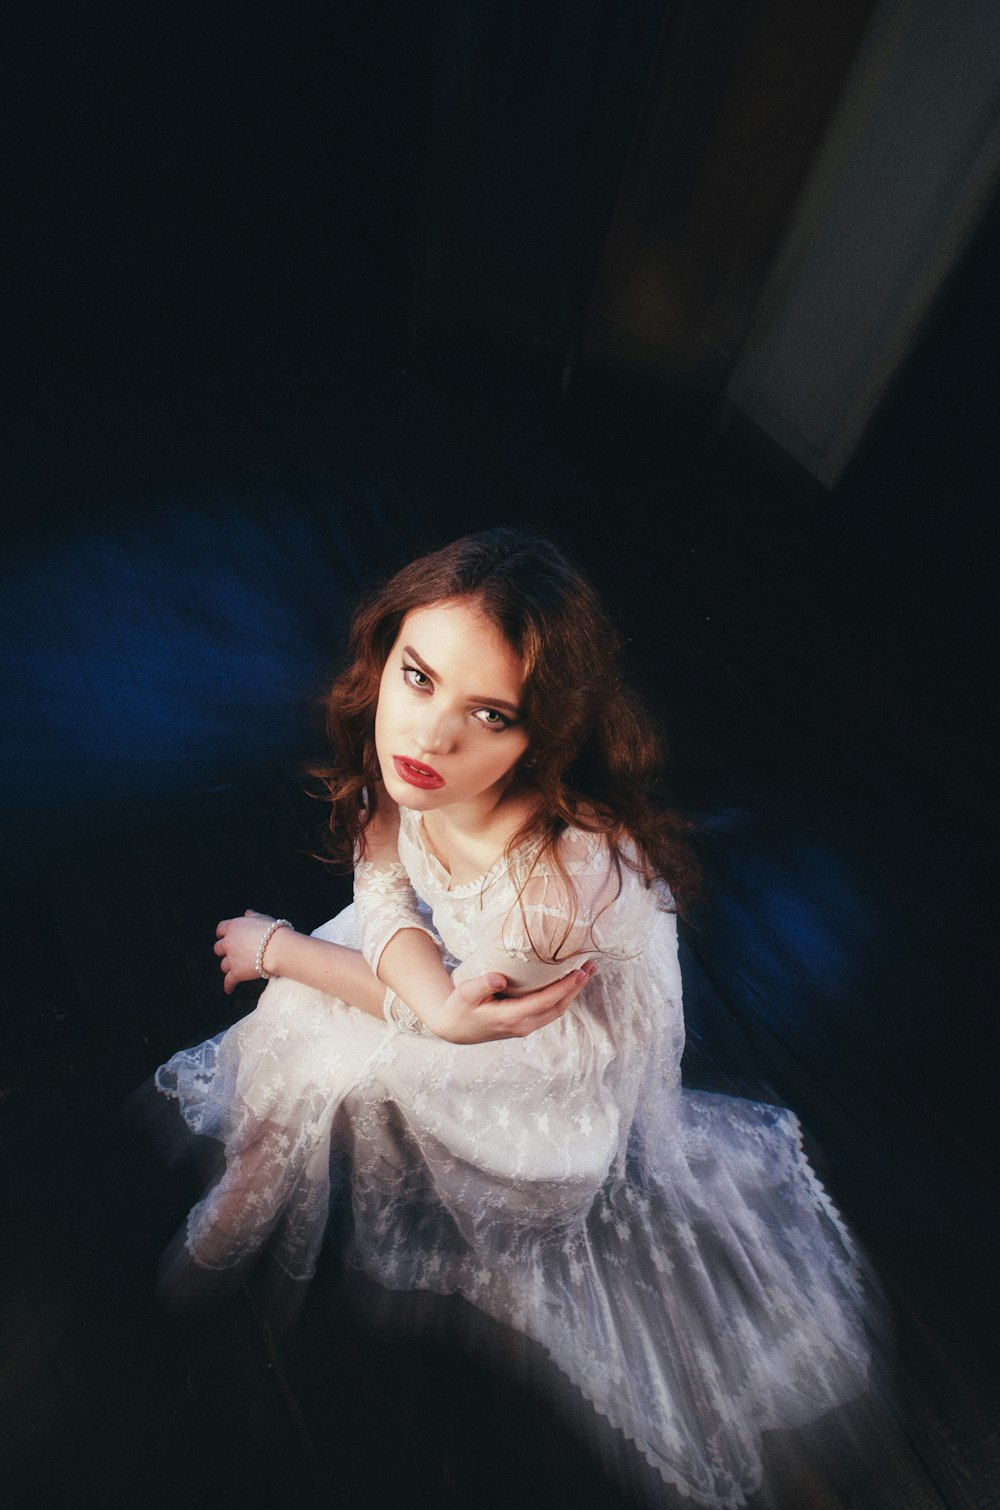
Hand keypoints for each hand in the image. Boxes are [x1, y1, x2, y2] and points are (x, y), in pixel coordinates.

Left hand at [214, 909, 275, 994]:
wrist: (279, 948)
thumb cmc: (274, 932)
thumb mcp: (263, 919)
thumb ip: (253, 916)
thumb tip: (247, 912)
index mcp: (234, 927)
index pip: (220, 929)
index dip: (222, 934)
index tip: (224, 937)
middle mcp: (228, 942)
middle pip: (218, 948)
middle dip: (224, 951)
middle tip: (232, 954)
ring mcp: (231, 958)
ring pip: (223, 965)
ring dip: (228, 967)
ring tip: (235, 969)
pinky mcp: (236, 973)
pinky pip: (228, 981)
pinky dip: (228, 986)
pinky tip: (229, 990)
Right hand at [426, 961, 597, 1043]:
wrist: (453, 1029)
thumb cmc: (459, 1008)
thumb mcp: (465, 994)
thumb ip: (482, 984)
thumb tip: (499, 977)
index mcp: (510, 1018)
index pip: (544, 1001)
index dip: (564, 987)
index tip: (579, 972)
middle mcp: (522, 1026)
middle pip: (557, 1007)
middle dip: (576, 988)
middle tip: (591, 967)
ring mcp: (524, 1027)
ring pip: (556, 1011)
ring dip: (572, 993)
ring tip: (585, 973)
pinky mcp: (524, 1024)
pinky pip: (549, 1011)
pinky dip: (562, 997)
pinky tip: (567, 984)